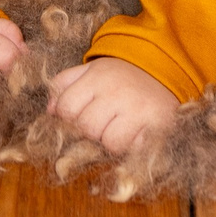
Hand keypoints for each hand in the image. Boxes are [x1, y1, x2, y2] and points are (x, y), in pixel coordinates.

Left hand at [47, 56, 177, 154]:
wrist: (166, 68)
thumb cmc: (122, 75)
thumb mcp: (92, 70)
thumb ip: (65, 84)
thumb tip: (49, 110)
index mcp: (97, 77)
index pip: (66, 108)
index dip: (69, 117)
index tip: (81, 115)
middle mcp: (116, 92)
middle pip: (87, 128)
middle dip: (90, 130)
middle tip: (103, 122)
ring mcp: (137, 109)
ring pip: (109, 142)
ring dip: (111, 141)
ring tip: (119, 128)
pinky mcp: (156, 125)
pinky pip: (134, 148)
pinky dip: (131, 146)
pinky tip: (135, 133)